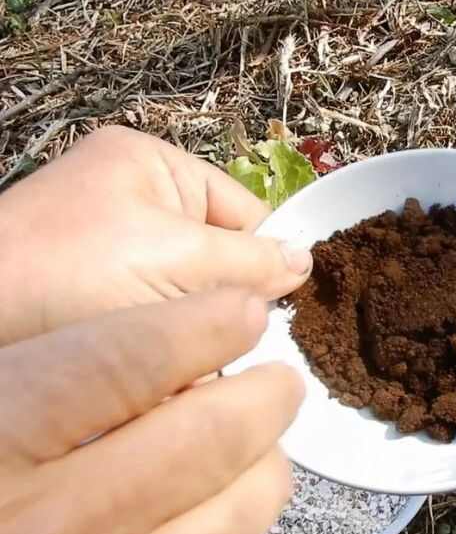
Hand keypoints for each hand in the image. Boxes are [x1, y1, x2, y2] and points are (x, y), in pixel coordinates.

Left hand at [0, 126, 311, 344]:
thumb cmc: (72, 275)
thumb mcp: (179, 257)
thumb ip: (251, 260)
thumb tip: (305, 262)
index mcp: (152, 166)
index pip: (242, 209)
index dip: (265, 256)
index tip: (282, 305)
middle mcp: (132, 201)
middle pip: (219, 253)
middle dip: (231, 298)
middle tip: (240, 337)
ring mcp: (111, 252)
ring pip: (193, 294)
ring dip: (202, 327)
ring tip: (202, 356)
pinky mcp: (95, 298)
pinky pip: (161, 317)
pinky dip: (171, 342)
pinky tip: (173, 367)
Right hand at [0, 289, 303, 533]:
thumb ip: (43, 373)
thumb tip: (157, 345)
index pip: (114, 365)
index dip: (195, 328)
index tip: (244, 310)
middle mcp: (34, 525)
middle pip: (194, 443)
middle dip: (260, 400)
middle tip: (284, 380)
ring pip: (222, 524)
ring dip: (263, 473)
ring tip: (270, 444)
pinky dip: (233, 533)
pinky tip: (232, 509)